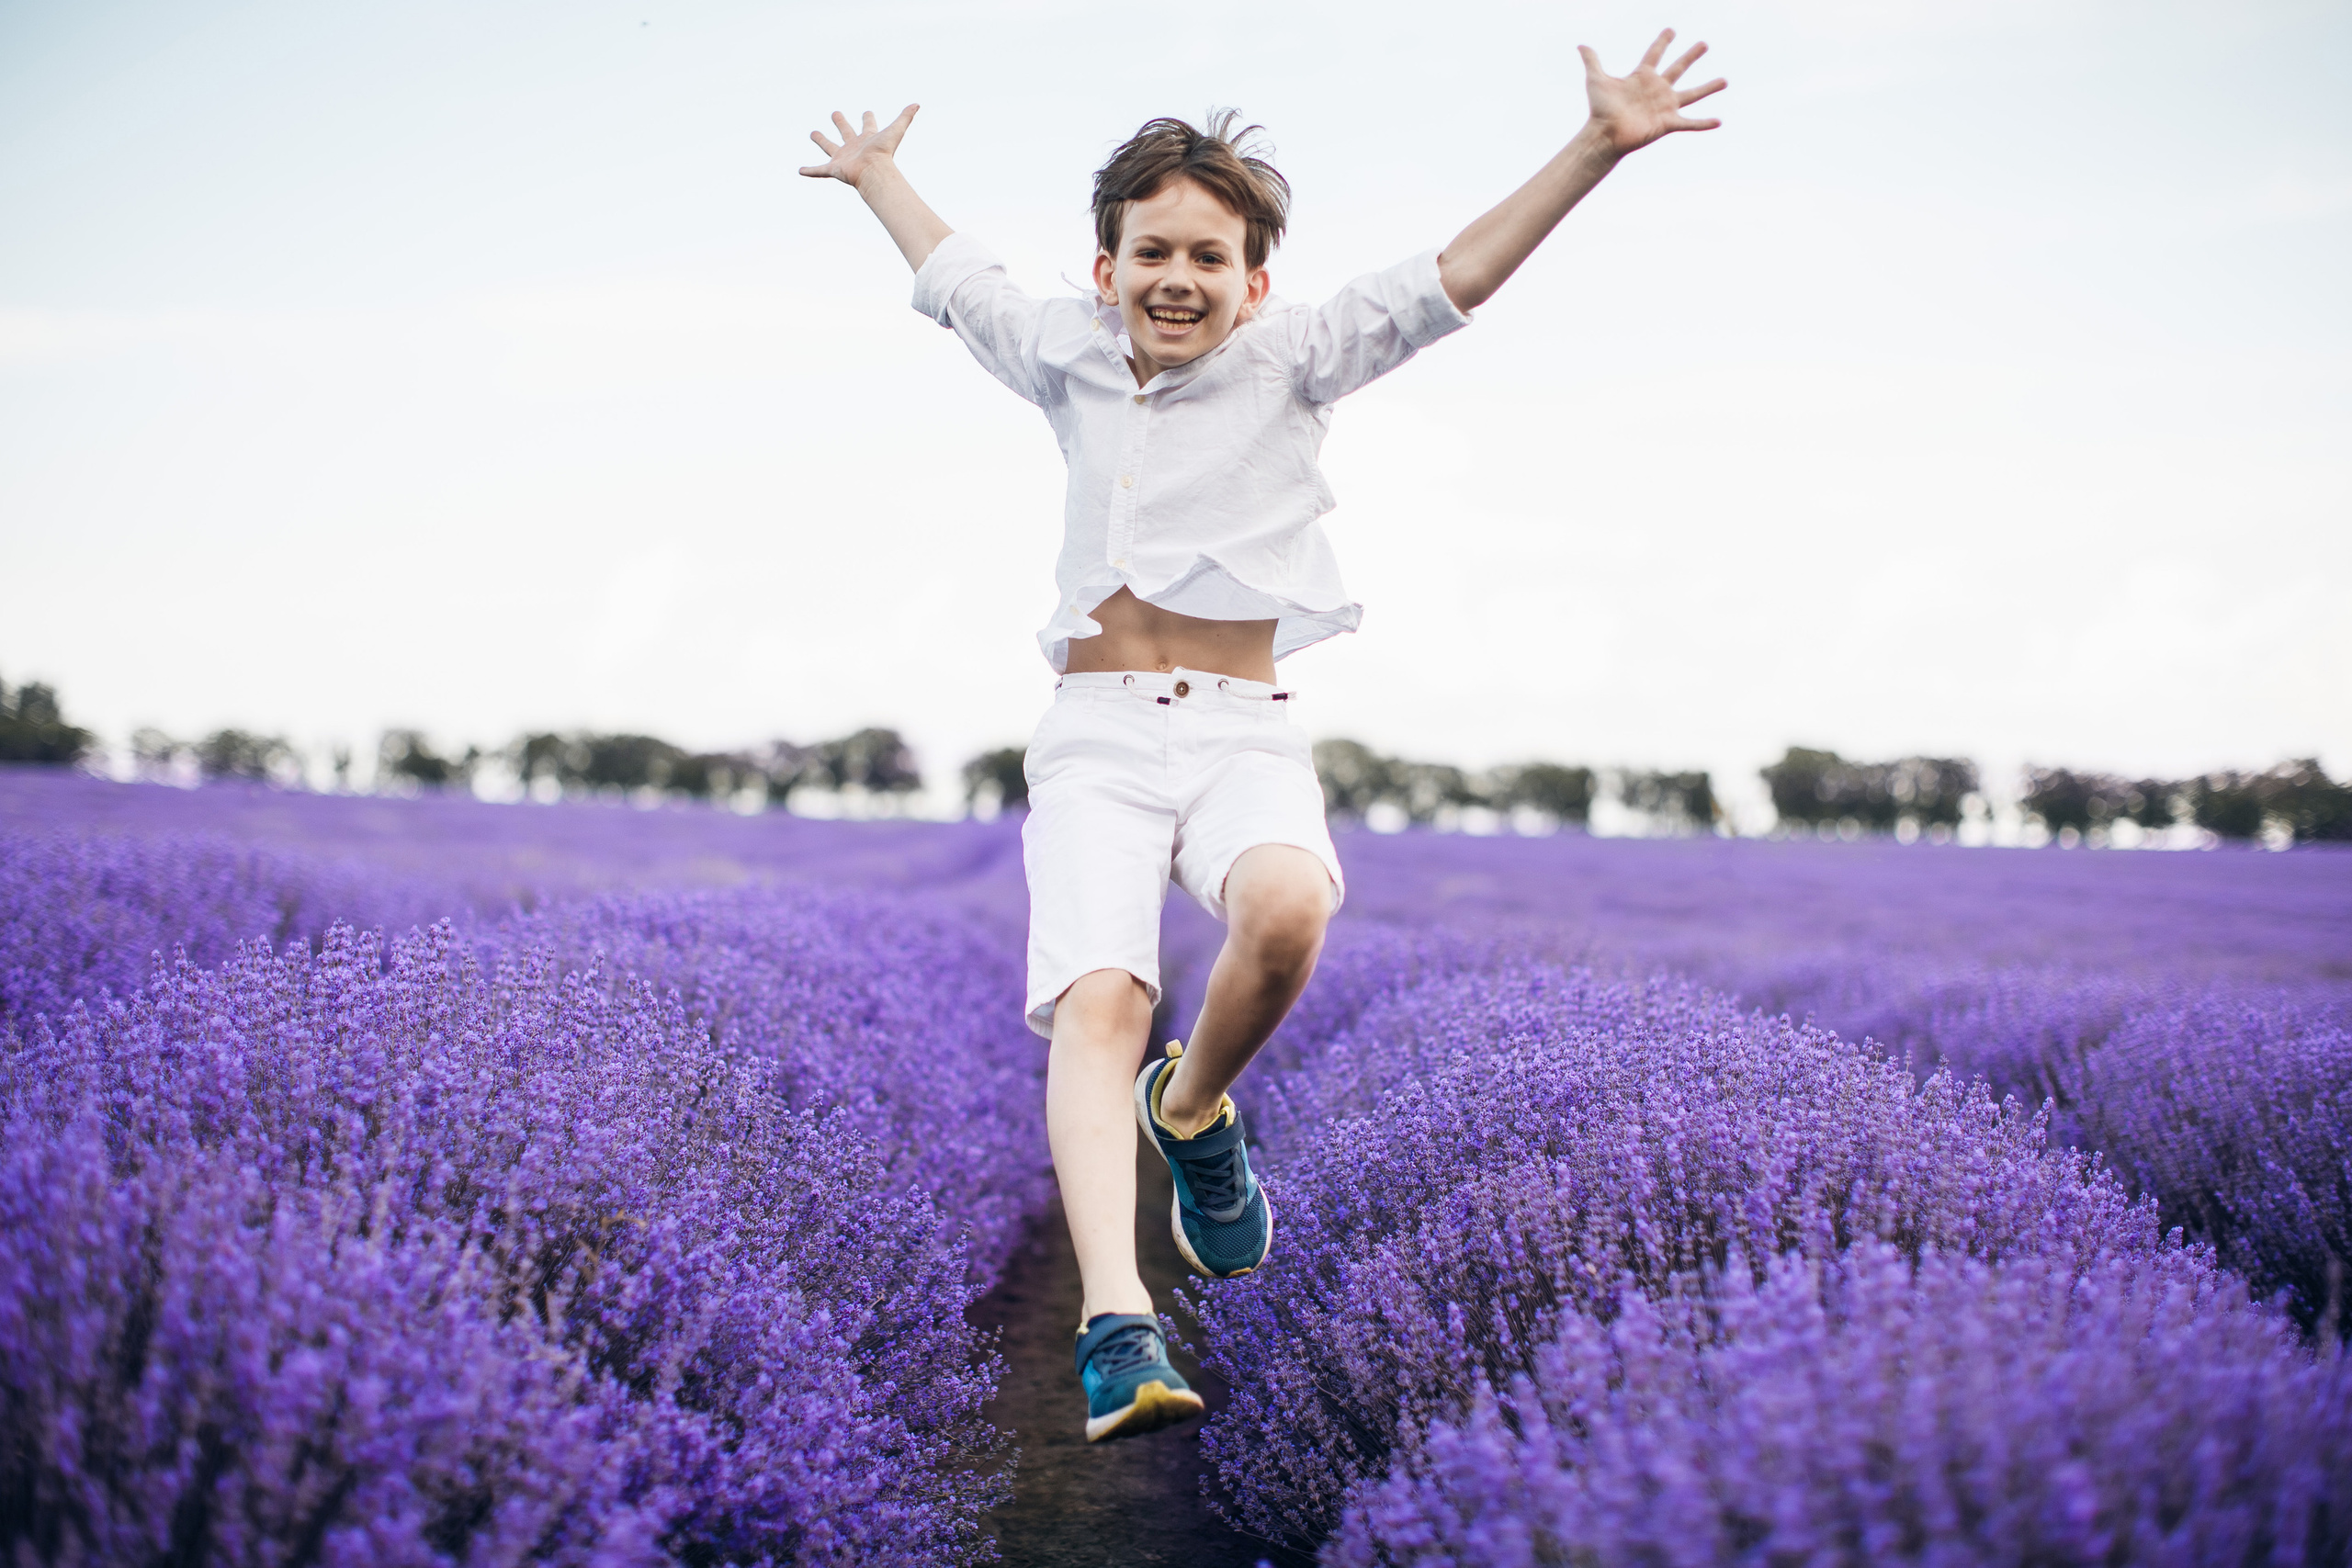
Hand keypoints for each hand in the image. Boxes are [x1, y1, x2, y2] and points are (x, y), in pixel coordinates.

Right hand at [799, 104, 918, 187]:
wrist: (874, 172)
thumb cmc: (884, 153)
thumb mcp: (895, 130)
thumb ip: (906, 117)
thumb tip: (918, 103)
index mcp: (867, 138)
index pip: (868, 125)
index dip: (868, 118)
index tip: (867, 112)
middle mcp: (854, 147)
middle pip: (846, 132)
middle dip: (840, 123)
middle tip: (835, 114)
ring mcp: (843, 158)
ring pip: (829, 147)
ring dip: (821, 140)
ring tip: (813, 133)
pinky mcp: (834, 168)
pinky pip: (819, 170)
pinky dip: (810, 171)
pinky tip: (800, 171)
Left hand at [1580, 30, 1724, 156]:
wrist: (1604, 134)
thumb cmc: (1599, 109)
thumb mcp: (1595, 80)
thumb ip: (1592, 60)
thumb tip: (1581, 45)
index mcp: (1642, 76)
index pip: (1655, 54)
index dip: (1663, 41)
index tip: (1671, 30)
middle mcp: (1657, 89)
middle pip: (1678, 68)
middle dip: (1691, 56)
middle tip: (1704, 43)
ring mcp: (1664, 106)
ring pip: (1692, 94)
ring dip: (1708, 87)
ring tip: (1725, 80)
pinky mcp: (1668, 123)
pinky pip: (1690, 123)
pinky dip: (1704, 123)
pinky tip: (1719, 122)